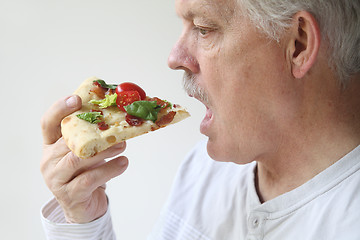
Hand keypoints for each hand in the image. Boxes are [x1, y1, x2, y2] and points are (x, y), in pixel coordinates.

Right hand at [40, 95, 128, 222]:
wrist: (83, 207)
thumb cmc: (86, 173)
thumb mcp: (87, 152)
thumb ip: (93, 137)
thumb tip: (119, 118)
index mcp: (51, 145)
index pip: (48, 123)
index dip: (59, 109)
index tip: (76, 99)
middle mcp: (49, 161)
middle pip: (68, 141)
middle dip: (93, 133)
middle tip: (116, 129)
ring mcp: (56, 179)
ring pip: (78, 160)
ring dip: (104, 151)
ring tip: (122, 145)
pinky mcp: (70, 195)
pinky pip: (89, 180)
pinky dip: (109, 170)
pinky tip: (123, 164)